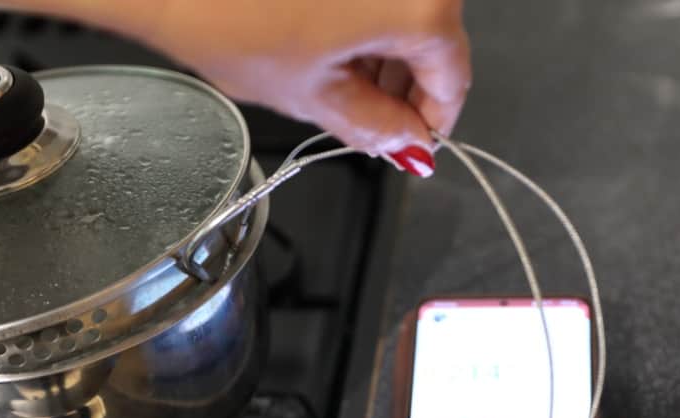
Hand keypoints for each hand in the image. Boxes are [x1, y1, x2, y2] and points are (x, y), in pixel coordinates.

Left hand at [132, 0, 470, 154]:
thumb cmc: (226, 19)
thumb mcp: (314, 96)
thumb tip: (408, 142)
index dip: (433, 120)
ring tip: (339, 81)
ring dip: (384, 51)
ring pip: (404, 10)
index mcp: (417, 6)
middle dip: (405, 85)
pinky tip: (328, 42)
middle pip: (433, 36)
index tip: (414, 142)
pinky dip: (362, 18)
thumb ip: (377, 126)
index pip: (453, 75)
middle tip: (374, 121)